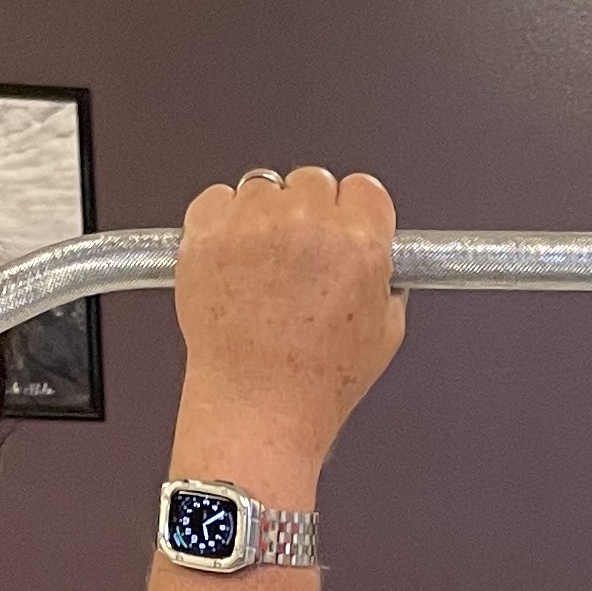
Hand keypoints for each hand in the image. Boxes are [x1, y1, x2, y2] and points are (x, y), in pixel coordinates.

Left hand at [169, 166, 405, 492]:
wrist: (256, 409)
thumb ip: (384, 279)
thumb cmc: (313, 383)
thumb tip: (376, 257)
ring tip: (263, 270)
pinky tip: (233, 263)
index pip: (364, 189)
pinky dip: (222, 222)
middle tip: (300, 261)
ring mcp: (252, 224)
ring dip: (265, 217)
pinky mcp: (207, 232)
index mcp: (358, 243)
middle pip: (313, 182)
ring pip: (264, 187)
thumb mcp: (384, 334)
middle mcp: (305, 224)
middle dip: (309, 214)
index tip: (344, 230)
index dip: (354, 214)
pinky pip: (217, 199)